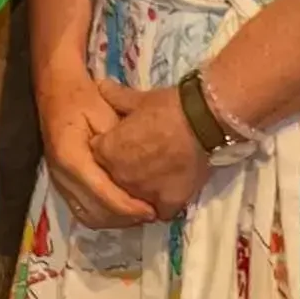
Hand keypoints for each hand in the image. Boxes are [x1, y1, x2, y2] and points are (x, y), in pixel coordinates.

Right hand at [28, 66, 148, 235]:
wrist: (56, 92)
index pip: (102, 193)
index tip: (152, 211)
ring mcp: (58, 182)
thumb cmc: (84, 99)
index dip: (128, 206)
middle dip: (125, 218)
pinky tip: (124, 210)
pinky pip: (83, 210)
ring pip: (88, 216)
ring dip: (116, 220)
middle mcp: (61, 176)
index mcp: (71, 158)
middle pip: (95, 212)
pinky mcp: (62, 185)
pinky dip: (105, 216)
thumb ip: (120, 146)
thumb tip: (141, 175)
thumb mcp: (106, 116)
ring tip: (140, 214)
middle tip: (152, 214)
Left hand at [88, 83, 207, 220]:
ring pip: (135, 200)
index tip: (122, 145)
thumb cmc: (167, 107)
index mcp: (107, 152)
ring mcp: (143, 193)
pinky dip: (163, 205)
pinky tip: (170, 194)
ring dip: (141, 192)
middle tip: (141, 161)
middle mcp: (120, 176)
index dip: (109, 150)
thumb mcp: (137, 99)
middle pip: (114, 180)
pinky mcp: (168, 202)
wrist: (202, 121)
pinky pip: (160, 212)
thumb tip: (100, 86)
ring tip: (155, 179)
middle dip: (123, 173)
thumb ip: (115, 96)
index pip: (98, 157)